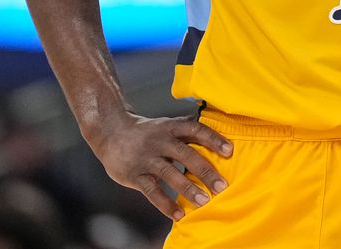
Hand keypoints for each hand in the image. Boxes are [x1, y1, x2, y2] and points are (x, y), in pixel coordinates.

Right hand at [85, 111, 232, 220]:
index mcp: (171, 127)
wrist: (110, 132)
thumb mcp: (167, 126)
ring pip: (169, 173)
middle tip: (222, 186)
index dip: (213, 139)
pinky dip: (165, 203)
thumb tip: (219, 140)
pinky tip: (178, 214)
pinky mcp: (134, 175)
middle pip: (186, 154)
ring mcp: (146, 158)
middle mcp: (160, 141)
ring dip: (188, 189)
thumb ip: (188, 133)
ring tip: (204, 202)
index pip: (195, 129)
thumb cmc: (147, 132)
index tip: (230, 151)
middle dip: (205, 171)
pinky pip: (151, 191)